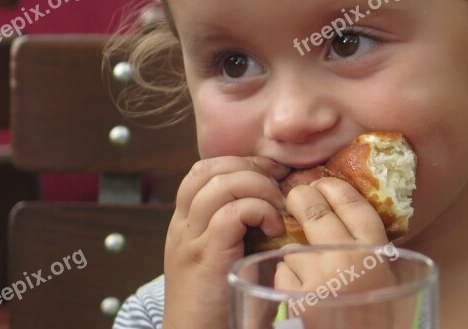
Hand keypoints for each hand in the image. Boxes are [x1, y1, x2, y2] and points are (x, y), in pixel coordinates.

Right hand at [161, 156, 289, 327]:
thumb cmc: (224, 304)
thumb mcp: (232, 255)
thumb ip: (245, 227)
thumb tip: (285, 199)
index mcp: (186, 223)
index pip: (205, 169)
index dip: (241, 163)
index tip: (272, 174)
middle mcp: (183, 226)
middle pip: (210, 169)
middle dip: (251, 168)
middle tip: (279, 186)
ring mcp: (191, 240)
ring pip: (221, 184)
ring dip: (259, 187)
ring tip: (278, 209)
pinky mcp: (206, 256)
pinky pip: (231, 212)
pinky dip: (259, 211)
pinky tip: (275, 228)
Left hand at [276, 178, 400, 326]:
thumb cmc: (373, 316)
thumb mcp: (383, 277)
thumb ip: (365, 247)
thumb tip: (337, 209)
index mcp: (376, 252)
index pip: (352, 203)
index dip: (333, 188)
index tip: (323, 185)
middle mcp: (348, 259)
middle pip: (315, 211)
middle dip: (301, 199)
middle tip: (296, 197)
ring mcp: (319, 278)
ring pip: (293, 246)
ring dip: (296, 253)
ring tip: (310, 271)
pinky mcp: (296, 298)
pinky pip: (283, 273)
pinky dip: (287, 279)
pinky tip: (301, 292)